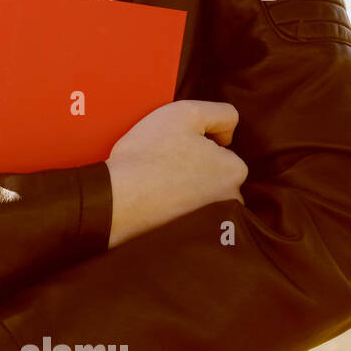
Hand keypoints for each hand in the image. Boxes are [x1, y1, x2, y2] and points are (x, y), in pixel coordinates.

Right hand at [105, 100, 248, 247]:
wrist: (115, 201)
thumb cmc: (148, 154)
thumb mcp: (185, 113)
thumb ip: (221, 113)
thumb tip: (228, 133)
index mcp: (234, 170)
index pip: (222, 148)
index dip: (197, 141)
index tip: (173, 146)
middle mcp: (232, 200)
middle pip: (214, 174)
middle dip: (196, 168)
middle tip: (163, 164)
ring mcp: (213, 222)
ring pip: (202, 196)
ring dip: (186, 189)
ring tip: (158, 183)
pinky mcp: (192, 237)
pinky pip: (189, 216)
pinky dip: (176, 208)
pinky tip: (157, 201)